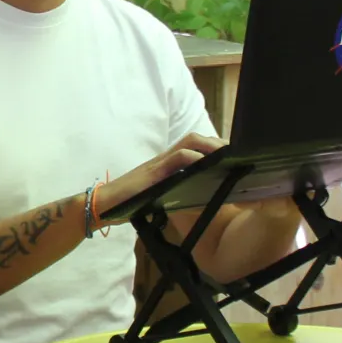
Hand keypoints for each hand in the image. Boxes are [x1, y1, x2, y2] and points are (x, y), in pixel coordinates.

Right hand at [95, 132, 223, 216]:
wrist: (105, 204)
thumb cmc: (130, 203)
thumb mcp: (159, 196)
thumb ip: (175, 193)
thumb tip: (200, 201)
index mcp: (168, 164)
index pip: (194, 146)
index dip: (214, 146)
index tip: (233, 154)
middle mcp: (165, 159)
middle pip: (195, 138)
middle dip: (217, 143)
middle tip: (236, 152)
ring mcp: (159, 163)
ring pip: (188, 143)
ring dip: (210, 145)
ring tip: (226, 154)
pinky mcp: (153, 172)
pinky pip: (176, 158)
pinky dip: (193, 158)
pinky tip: (206, 163)